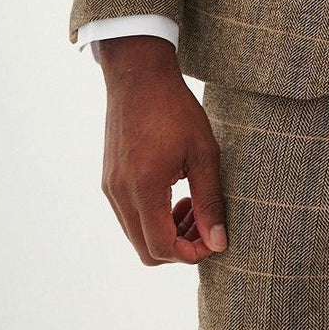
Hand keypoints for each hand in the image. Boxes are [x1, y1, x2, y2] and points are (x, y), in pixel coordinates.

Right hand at [98, 35, 227, 266]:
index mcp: (144, 187)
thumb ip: (210, 200)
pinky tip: (175, 192)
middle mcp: (120, 194)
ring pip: (137, 235)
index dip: (191, 253)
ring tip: (193, 204)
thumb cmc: (175, 108)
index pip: (161, 248)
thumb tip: (219, 243)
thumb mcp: (204, 152)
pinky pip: (129, 216)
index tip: (214, 239)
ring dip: (166, 232)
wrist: (138, 76)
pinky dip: (152, 217)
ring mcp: (110, 188)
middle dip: (180, 247)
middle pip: (147, 250)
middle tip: (205, 223)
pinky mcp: (109, 180)